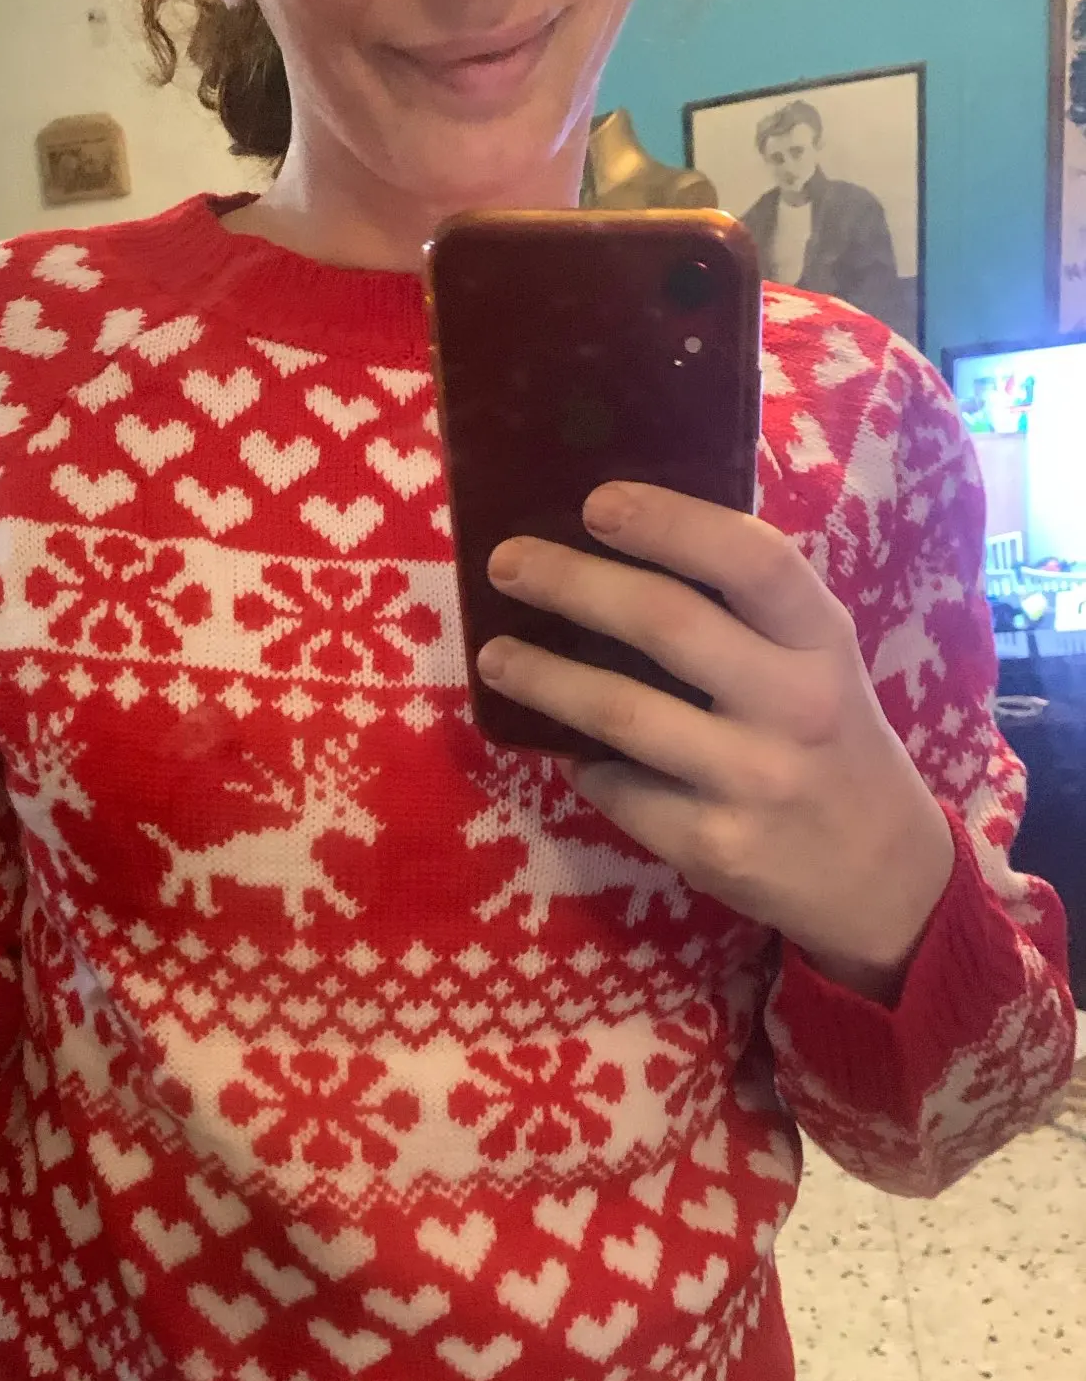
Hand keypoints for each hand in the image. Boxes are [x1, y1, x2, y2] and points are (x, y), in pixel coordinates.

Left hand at [477, 482, 955, 999]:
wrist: (885, 879)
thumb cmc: (832, 747)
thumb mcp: (821, 669)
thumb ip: (749, 618)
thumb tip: (624, 553)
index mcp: (823, 642)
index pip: (751, 560)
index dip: (670, 522)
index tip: (597, 501)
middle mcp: (795, 704)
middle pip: (667, 623)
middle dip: (573, 583)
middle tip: (506, 563)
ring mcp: (753, 780)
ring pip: (622, 712)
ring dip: (544, 677)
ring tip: (494, 656)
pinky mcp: (713, 846)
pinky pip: (620, 789)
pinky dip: (581, 762)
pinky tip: (562, 746)